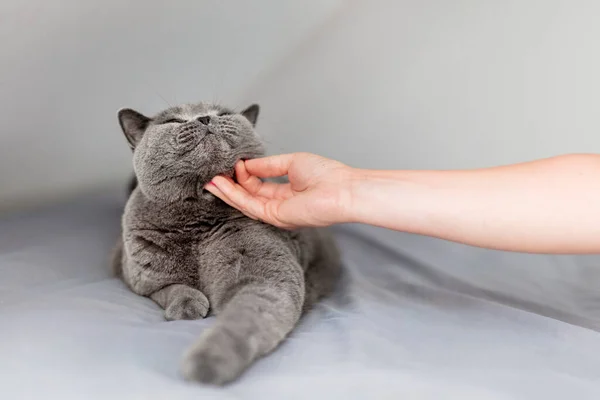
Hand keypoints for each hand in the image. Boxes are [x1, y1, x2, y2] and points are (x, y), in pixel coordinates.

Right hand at [205, 152, 354, 228]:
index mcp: (288, 192)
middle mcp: (281, 205)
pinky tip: (223, 184)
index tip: (234, 163)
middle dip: (229, 186)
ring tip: (211, 180)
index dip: (244, 175)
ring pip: (245, 203)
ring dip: (227, 192)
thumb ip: (267, 165)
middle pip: (249, 196)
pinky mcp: (275, 217)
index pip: (259, 186)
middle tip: (212, 176)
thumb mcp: (291, 162)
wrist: (342, 190)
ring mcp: (277, 213)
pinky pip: (250, 205)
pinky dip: (235, 195)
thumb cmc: (327, 175)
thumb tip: (247, 164)